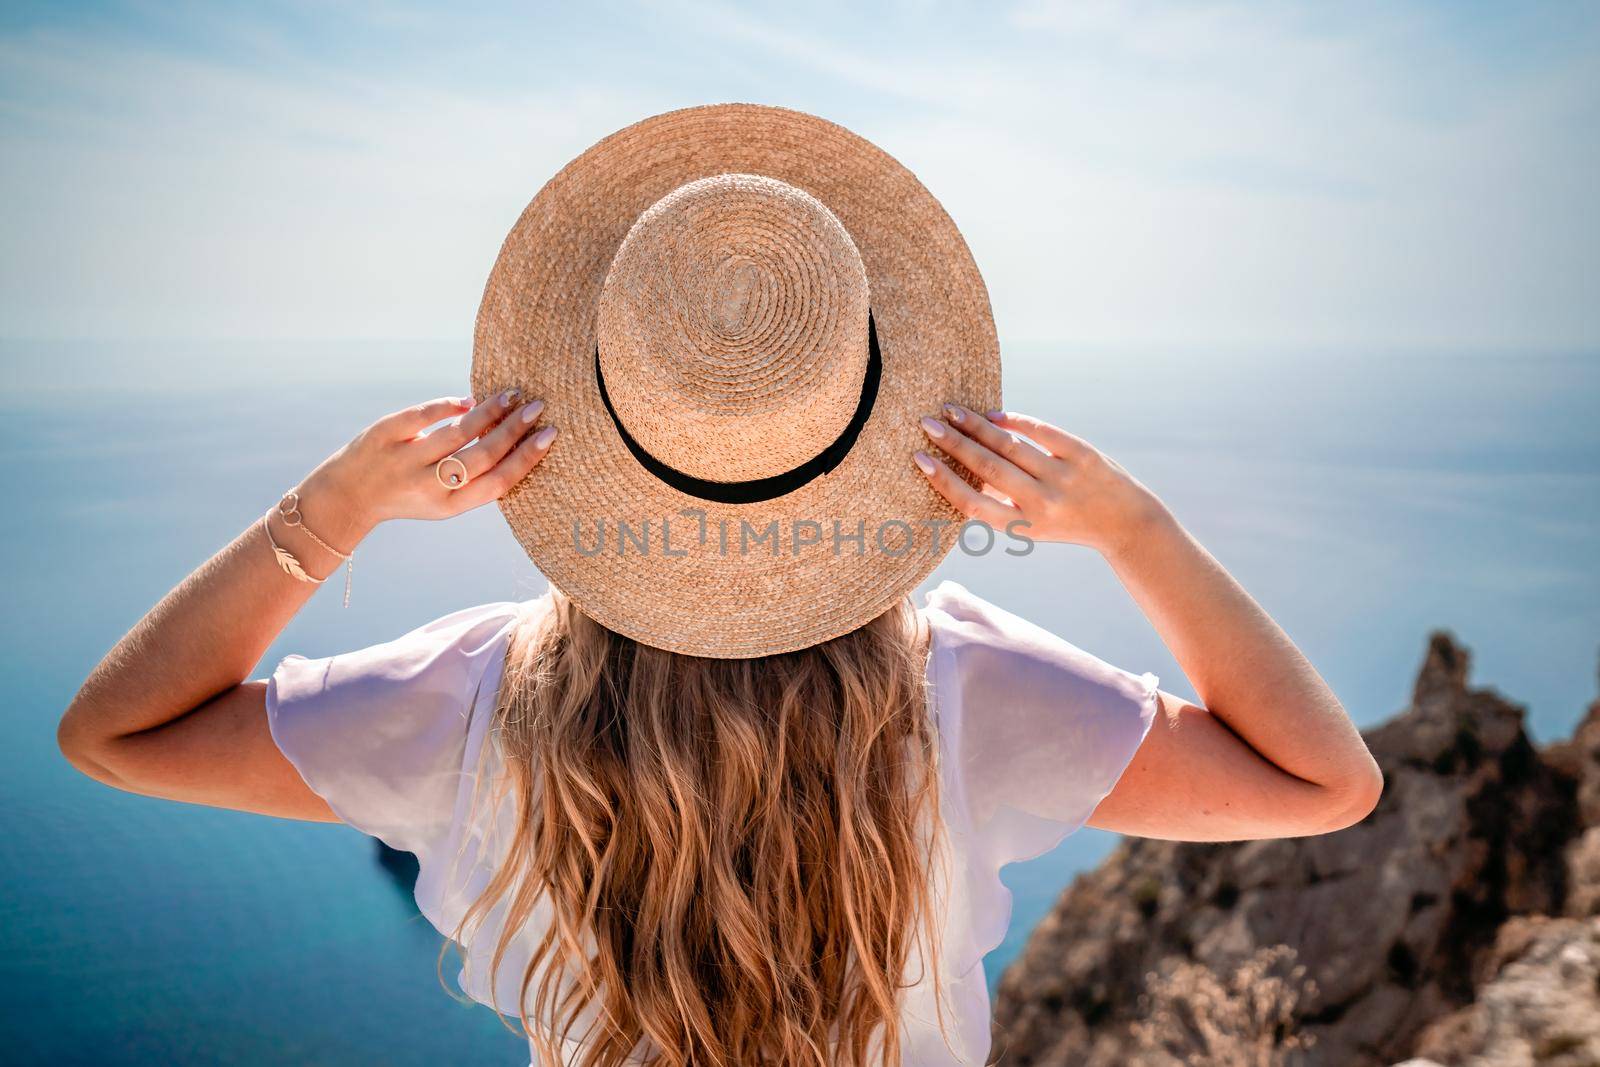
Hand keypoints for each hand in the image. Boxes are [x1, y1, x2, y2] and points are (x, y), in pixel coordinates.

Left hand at [296, 389, 556, 547]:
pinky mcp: (384, 435)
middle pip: (482, 456)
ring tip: (511, 395)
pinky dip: (450, 404)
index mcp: (449, 506)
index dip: (527, 458)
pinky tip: (468, 400)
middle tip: (537, 407)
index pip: (498, 482)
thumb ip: (474, 478)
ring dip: (490, 411)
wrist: (348, 497)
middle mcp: (429, 486)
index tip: (549, 435)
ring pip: (458, 432)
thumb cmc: (409, 494)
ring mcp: (405, 460)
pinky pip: (424, 415)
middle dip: (515, 430)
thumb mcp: (443, 499)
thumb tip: (515, 437)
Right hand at [914, 404, 1166, 556]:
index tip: (920, 458)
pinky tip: (992, 413)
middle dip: (952, 443)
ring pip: (1009, 445)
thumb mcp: (1032, 525)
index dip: (943, 480)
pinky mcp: (1082, 454)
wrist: (1124, 522)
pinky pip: (1040, 431)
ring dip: (975, 425)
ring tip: (952, 410)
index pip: (973, 503)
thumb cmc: (1066, 521)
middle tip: (927, 423)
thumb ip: (999, 502)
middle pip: (986, 467)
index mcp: (1022, 525)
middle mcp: (1041, 502)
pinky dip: (1013, 420)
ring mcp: (1063, 477)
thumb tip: (956, 473)